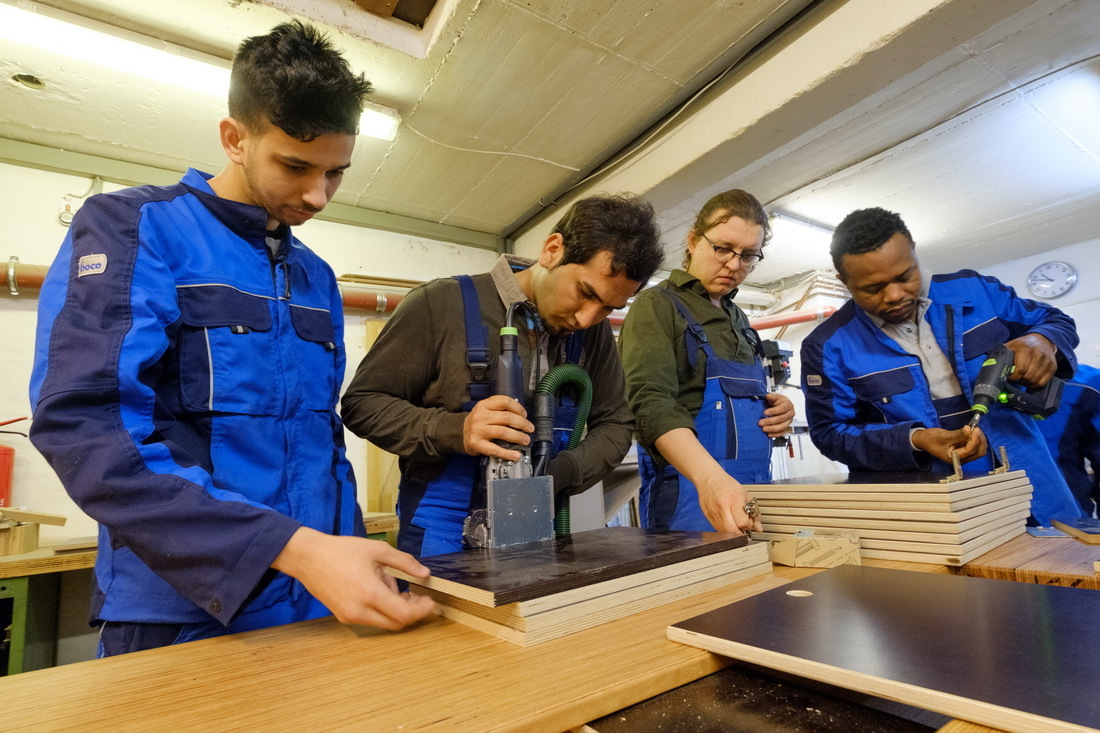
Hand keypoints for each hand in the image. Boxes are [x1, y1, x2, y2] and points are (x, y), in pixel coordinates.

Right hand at [272, 528, 435, 629]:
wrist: (308, 558)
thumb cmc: (342, 551)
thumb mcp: (378, 550)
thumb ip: (404, 562)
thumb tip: (425, 574)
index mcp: (370, 593)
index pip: (404, 614)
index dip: (421, 610)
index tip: (430, 600)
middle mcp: (360, 611)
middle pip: (396, 623)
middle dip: (411, 611)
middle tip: (417, 595)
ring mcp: (350, 617)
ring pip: (383, 622)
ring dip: (395, 608)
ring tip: (390, 582)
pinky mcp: (343, 617)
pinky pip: (370, 618)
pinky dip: (381, 608)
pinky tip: (377, 588)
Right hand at [462, 395, 533, 460]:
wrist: (459, 433)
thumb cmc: (478, 422)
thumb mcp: (486, 410)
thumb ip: (500, 410)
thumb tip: (521, 415)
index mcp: (484, 405)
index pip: (504, 401)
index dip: (518, 408)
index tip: (525, 415)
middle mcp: (480, 416)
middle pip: (506, 417)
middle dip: (522, 423)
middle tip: (530, 429)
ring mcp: (478, 430)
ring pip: (503, 432)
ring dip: (518, 436)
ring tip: (525, 440)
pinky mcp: (477, 444)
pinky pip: (495, 449)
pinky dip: (507, 453)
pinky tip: (515, 455)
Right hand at [696, 471, 762, 533]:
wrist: (708, 478)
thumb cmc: (727, 485)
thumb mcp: (745, 495)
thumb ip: (754, 513)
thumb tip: (759, 528)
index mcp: (734, 500)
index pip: (742, 522)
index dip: (748, 524)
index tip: (749, 520)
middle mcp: (722, 508)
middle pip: (732, 531)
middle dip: (740, 533)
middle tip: (743, 527)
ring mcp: (713, 514)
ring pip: (725, 533)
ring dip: (733, 532)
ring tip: (735, 523)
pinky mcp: (708, 517)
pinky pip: (718, 530)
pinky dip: (725, 530)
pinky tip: (728, 522)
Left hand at [760, 392, 794, 437]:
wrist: (779, 406)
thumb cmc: (778, 401)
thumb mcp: (775, 397)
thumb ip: (772, 396)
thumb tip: (768, 396)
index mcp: (788, 405)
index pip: (782, 409)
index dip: (773, 411)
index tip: (765, 413)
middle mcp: (790, 413)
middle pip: (781, 418)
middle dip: (770, 421)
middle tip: (761, 422)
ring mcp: (789, 421)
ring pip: (782, 426)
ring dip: (772, 429)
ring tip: (764, 429)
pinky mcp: (786, 427)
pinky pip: (782, 432)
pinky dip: (775, 434)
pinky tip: (769, 435)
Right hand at [911, 425, 986, 463]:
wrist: (923, 440)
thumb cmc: (930, 440)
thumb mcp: (943, 436)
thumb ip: (958, 434)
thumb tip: (969, 429)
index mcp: (955, 458)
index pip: (970, 450)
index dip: (974, 440)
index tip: (974, 429)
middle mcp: (961, 459)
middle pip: (978, 452)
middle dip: (980, 440)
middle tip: (977, 429)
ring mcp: (963, 455)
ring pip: (978, 449)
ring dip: (979, 439)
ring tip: (975, 429)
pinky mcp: (963, 450)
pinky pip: (974, 445)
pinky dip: (976, 438)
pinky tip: (972, 431)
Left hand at [1004, 334, 1056, 387]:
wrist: (1042, 340)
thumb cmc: (1022, 345)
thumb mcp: (1010, 346)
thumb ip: (1002, 355)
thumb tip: (993, 367)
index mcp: (1025, 348)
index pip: (1020, 369)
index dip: (1013, 376)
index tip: (1010, 377)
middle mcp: (1038, 354)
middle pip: (1028, 376)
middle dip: (1020, 380)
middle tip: (1016, 378)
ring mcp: (1047, 360)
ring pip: (1035, 380)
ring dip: (1027, 383)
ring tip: (1023, 378)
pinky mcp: (1053, 366)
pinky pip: (1043, 382)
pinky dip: (1035, 384)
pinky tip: (1030, 380)